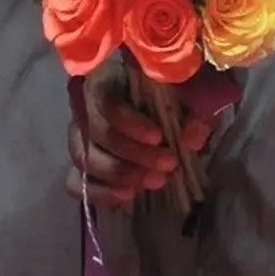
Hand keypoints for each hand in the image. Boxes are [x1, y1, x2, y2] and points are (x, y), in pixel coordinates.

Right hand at [64, 57, 212, 209]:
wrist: (170, 104)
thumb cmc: (177, 89)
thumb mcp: (194, 91)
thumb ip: (198, 111)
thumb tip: (191, 140)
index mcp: (108, 79)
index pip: (106, 101)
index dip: (129, 122)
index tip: (158, 137)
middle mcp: (86, 107)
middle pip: (97, 133)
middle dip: (134, 154)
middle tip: (168, 165)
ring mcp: (80, 137)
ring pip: (86, 159)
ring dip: (121, 175)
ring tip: (157, 181)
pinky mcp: (82, 164)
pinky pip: (76, 182)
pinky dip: (100, 192)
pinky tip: (128, 196)